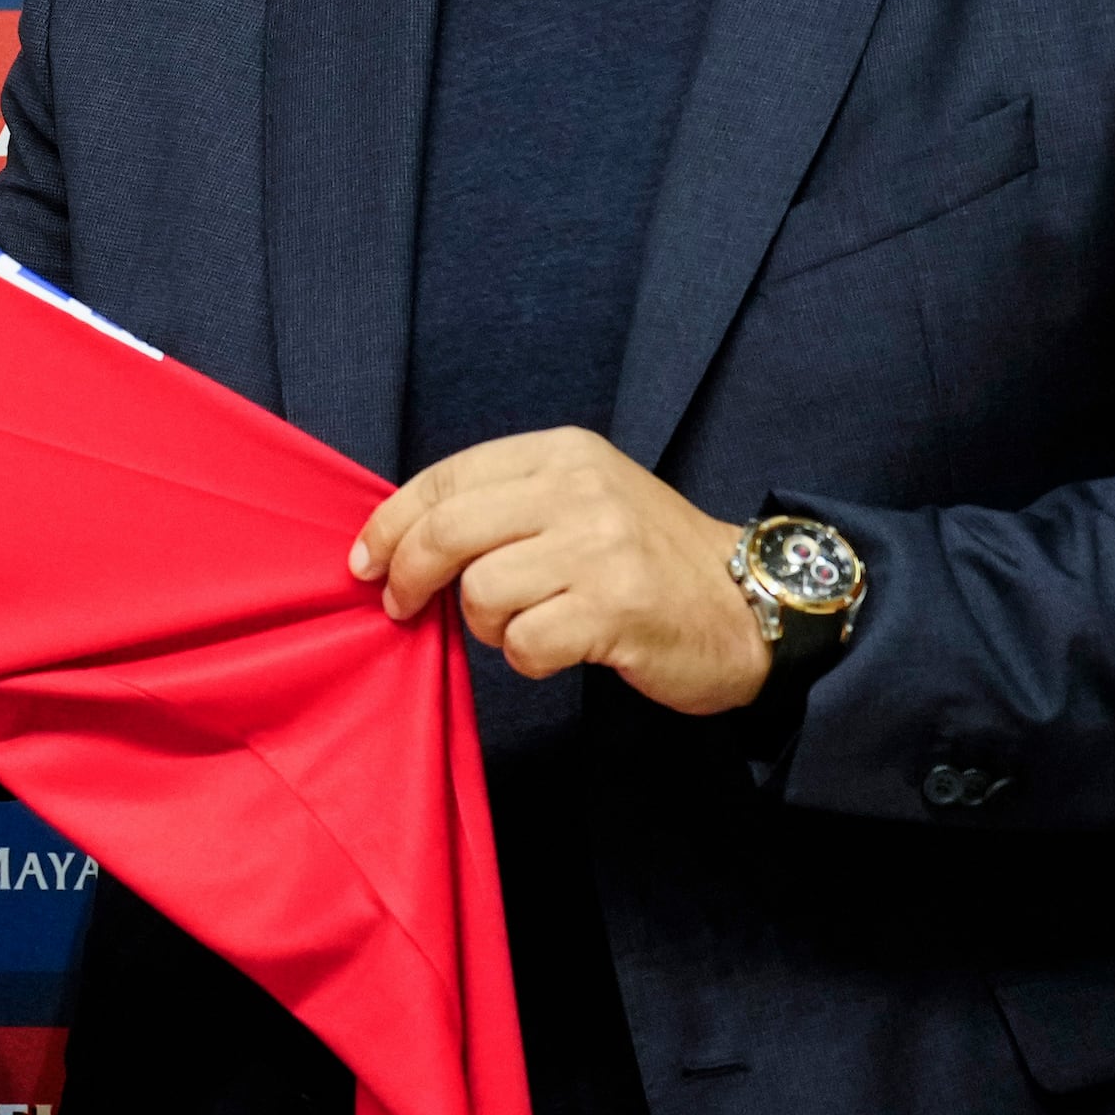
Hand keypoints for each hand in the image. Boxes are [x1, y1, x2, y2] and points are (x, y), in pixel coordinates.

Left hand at [350, 428, 768, 713]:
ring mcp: (600, 548)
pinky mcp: (615, 609)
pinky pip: (524, 644)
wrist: (749, 605)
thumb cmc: (648, 561)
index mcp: (564, 454)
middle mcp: (580, 491)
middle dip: (407, 576)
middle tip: (401, 606)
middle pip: (447, 532)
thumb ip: (504, 506)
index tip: (364, 561)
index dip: (390, 524)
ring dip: (486, 626)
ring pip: (481, 592)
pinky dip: (527, 659)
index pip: (446, 478)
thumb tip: (399, 539)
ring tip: (526, 626)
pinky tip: (559, 650)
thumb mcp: (581, 502)